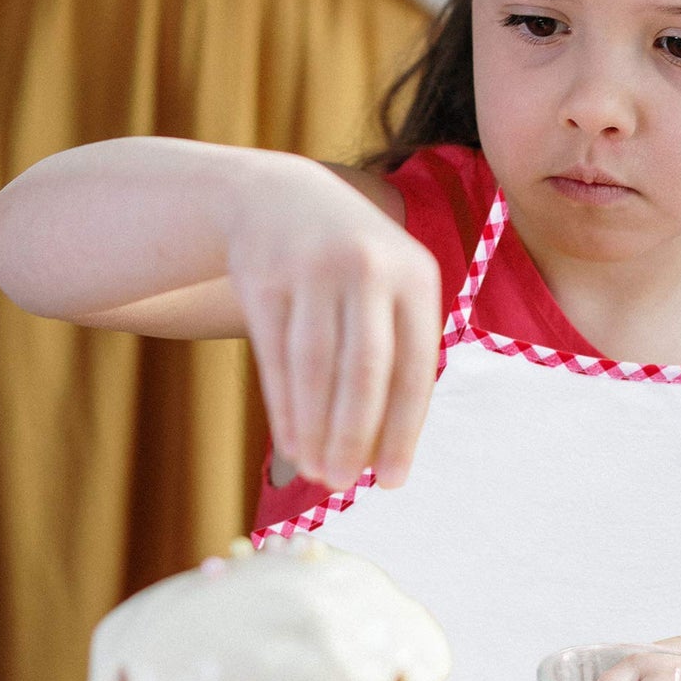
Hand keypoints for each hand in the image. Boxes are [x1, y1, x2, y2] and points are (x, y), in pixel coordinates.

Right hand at [228, 160, 440, 490]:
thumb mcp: (390, 284)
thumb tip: (394, 446)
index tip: (394, 479)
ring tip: (318, 473)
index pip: (414, 366)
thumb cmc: (349, 264)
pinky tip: (291, 443)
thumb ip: (399, 351)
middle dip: (356, 433)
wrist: (279, 198)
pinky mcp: (264, 278)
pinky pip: (275, 356)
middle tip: (346, 483)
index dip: (404, 429)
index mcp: (416, 274)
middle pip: (364, 368)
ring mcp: (312, 269)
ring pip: (315, 366)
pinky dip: (284, 406)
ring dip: (316, 428)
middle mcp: (367, 267)